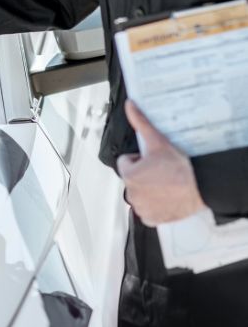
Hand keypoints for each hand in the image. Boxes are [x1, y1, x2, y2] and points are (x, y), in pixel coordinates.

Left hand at [117, 100, 205, 226]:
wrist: (200, 186)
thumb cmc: (180, 168)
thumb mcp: (157, 141)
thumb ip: (140, 123)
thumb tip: (130, 107)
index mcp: (129, 174)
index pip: (126, 162)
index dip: (139, 159)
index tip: (151, 160)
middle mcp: (132, 193)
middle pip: (132, 179)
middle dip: (143, 174)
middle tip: (160, 171)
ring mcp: (142, 207)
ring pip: (139, 194)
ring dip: (148, 190)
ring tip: (164, 183)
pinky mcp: (151, 218)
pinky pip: (146, 212)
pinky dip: (154, 206)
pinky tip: (164, 197)